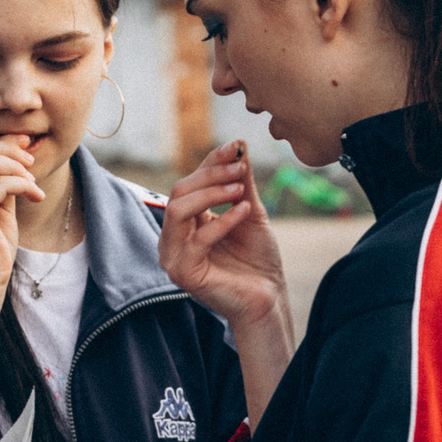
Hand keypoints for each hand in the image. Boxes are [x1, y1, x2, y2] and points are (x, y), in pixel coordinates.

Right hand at [159, 142, 290, 335]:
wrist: (268, 297)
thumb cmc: (257, 258)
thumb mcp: (249, 211)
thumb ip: (241, 182)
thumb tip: (238, 144)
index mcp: (184, 223)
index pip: (189, 183)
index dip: (210, 162)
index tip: (235, 147)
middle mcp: (173, 237)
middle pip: (179, 192)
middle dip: (210, 174)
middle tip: (240, 167)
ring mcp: (173, 256)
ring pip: (178, 210)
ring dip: (210, 193)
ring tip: (239, 189)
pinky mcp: (183, 273)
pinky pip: (197, 239)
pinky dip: (222, 221)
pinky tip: (244, 211)